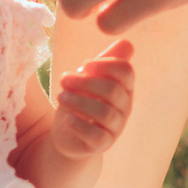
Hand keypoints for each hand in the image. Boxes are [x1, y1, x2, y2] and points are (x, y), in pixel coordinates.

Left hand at [48, 39, 136, 157]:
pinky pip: (96, 135)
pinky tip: (67, 118)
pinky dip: (80, 125)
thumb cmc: (80, 101)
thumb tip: (127, 42)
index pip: (126, 72)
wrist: (68, 135)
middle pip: (113, 90)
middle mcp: (124, 107)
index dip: (105, 64)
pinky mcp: (103, 144)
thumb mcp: (88, 80)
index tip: (84, 65)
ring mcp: (116, 127)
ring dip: (79, 102)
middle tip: (64, 80)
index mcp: (124, 88)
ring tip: (61, 98)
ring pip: (104, 113)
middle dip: (85, 82)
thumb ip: (103, 63)